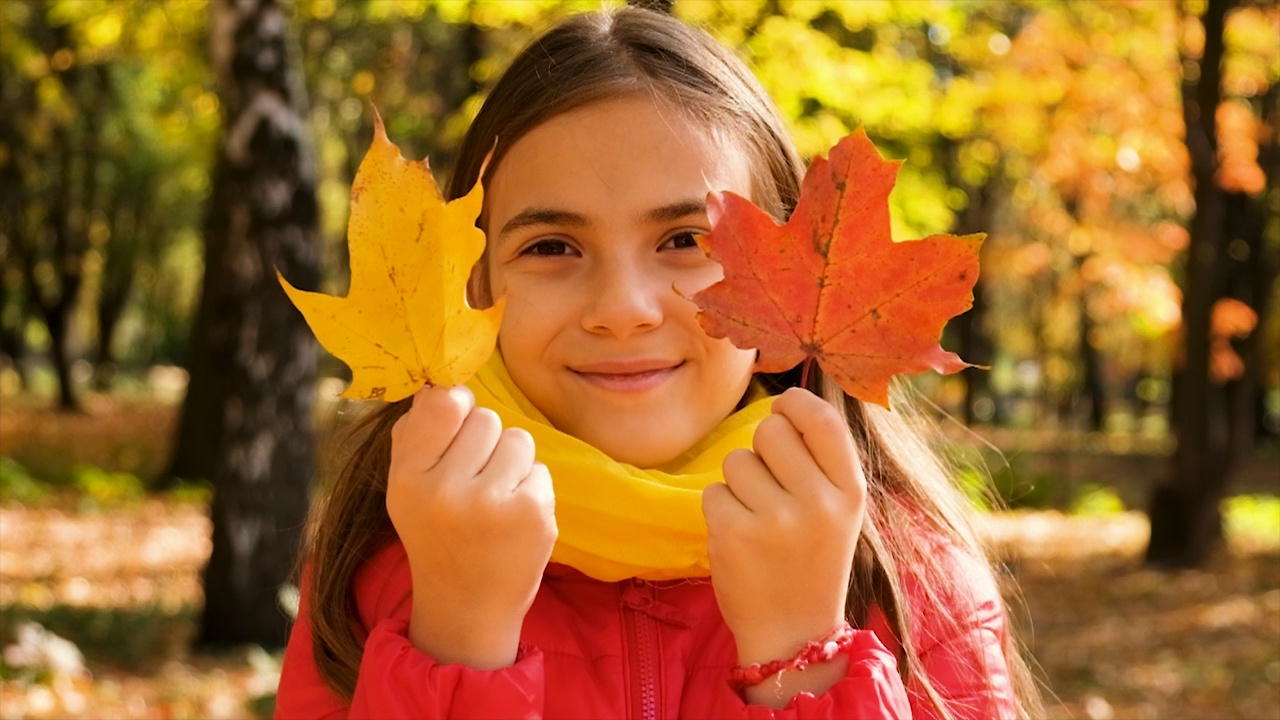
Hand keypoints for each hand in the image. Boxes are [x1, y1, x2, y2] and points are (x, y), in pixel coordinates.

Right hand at [387, 384, 556, 667]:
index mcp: (407, 479)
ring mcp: (492, 503)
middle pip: (486, 418)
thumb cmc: (437, 534)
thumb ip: (417, 434)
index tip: (458, 423)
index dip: (457, 405)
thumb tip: (442, 382)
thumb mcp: (406, 488)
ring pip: (518, 439)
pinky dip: (532, 489)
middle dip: (486, 442)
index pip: (443, 403)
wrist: (467, 606)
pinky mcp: (532, 514)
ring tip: (495, 500)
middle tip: (475, 481)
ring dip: (512, 464)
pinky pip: (540, 469)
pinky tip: (514, 520)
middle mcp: (446, 490)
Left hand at [703, 387, 864, 666]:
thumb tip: (787, 400)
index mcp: (851, 490)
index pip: (820, 417)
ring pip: (737, 460)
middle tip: (772, 487)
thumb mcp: (840, 508)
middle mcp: (817, 502)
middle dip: (763, 450)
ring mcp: (774, 520)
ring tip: (759, 518)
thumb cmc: (813, 558)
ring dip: (739, 483)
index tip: (784, 415)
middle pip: (770, 430)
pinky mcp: (733, 535)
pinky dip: (720, 510)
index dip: (794, 405)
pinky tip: (741, 537)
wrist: (794, 633)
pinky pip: (713, 491)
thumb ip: (821, 457)